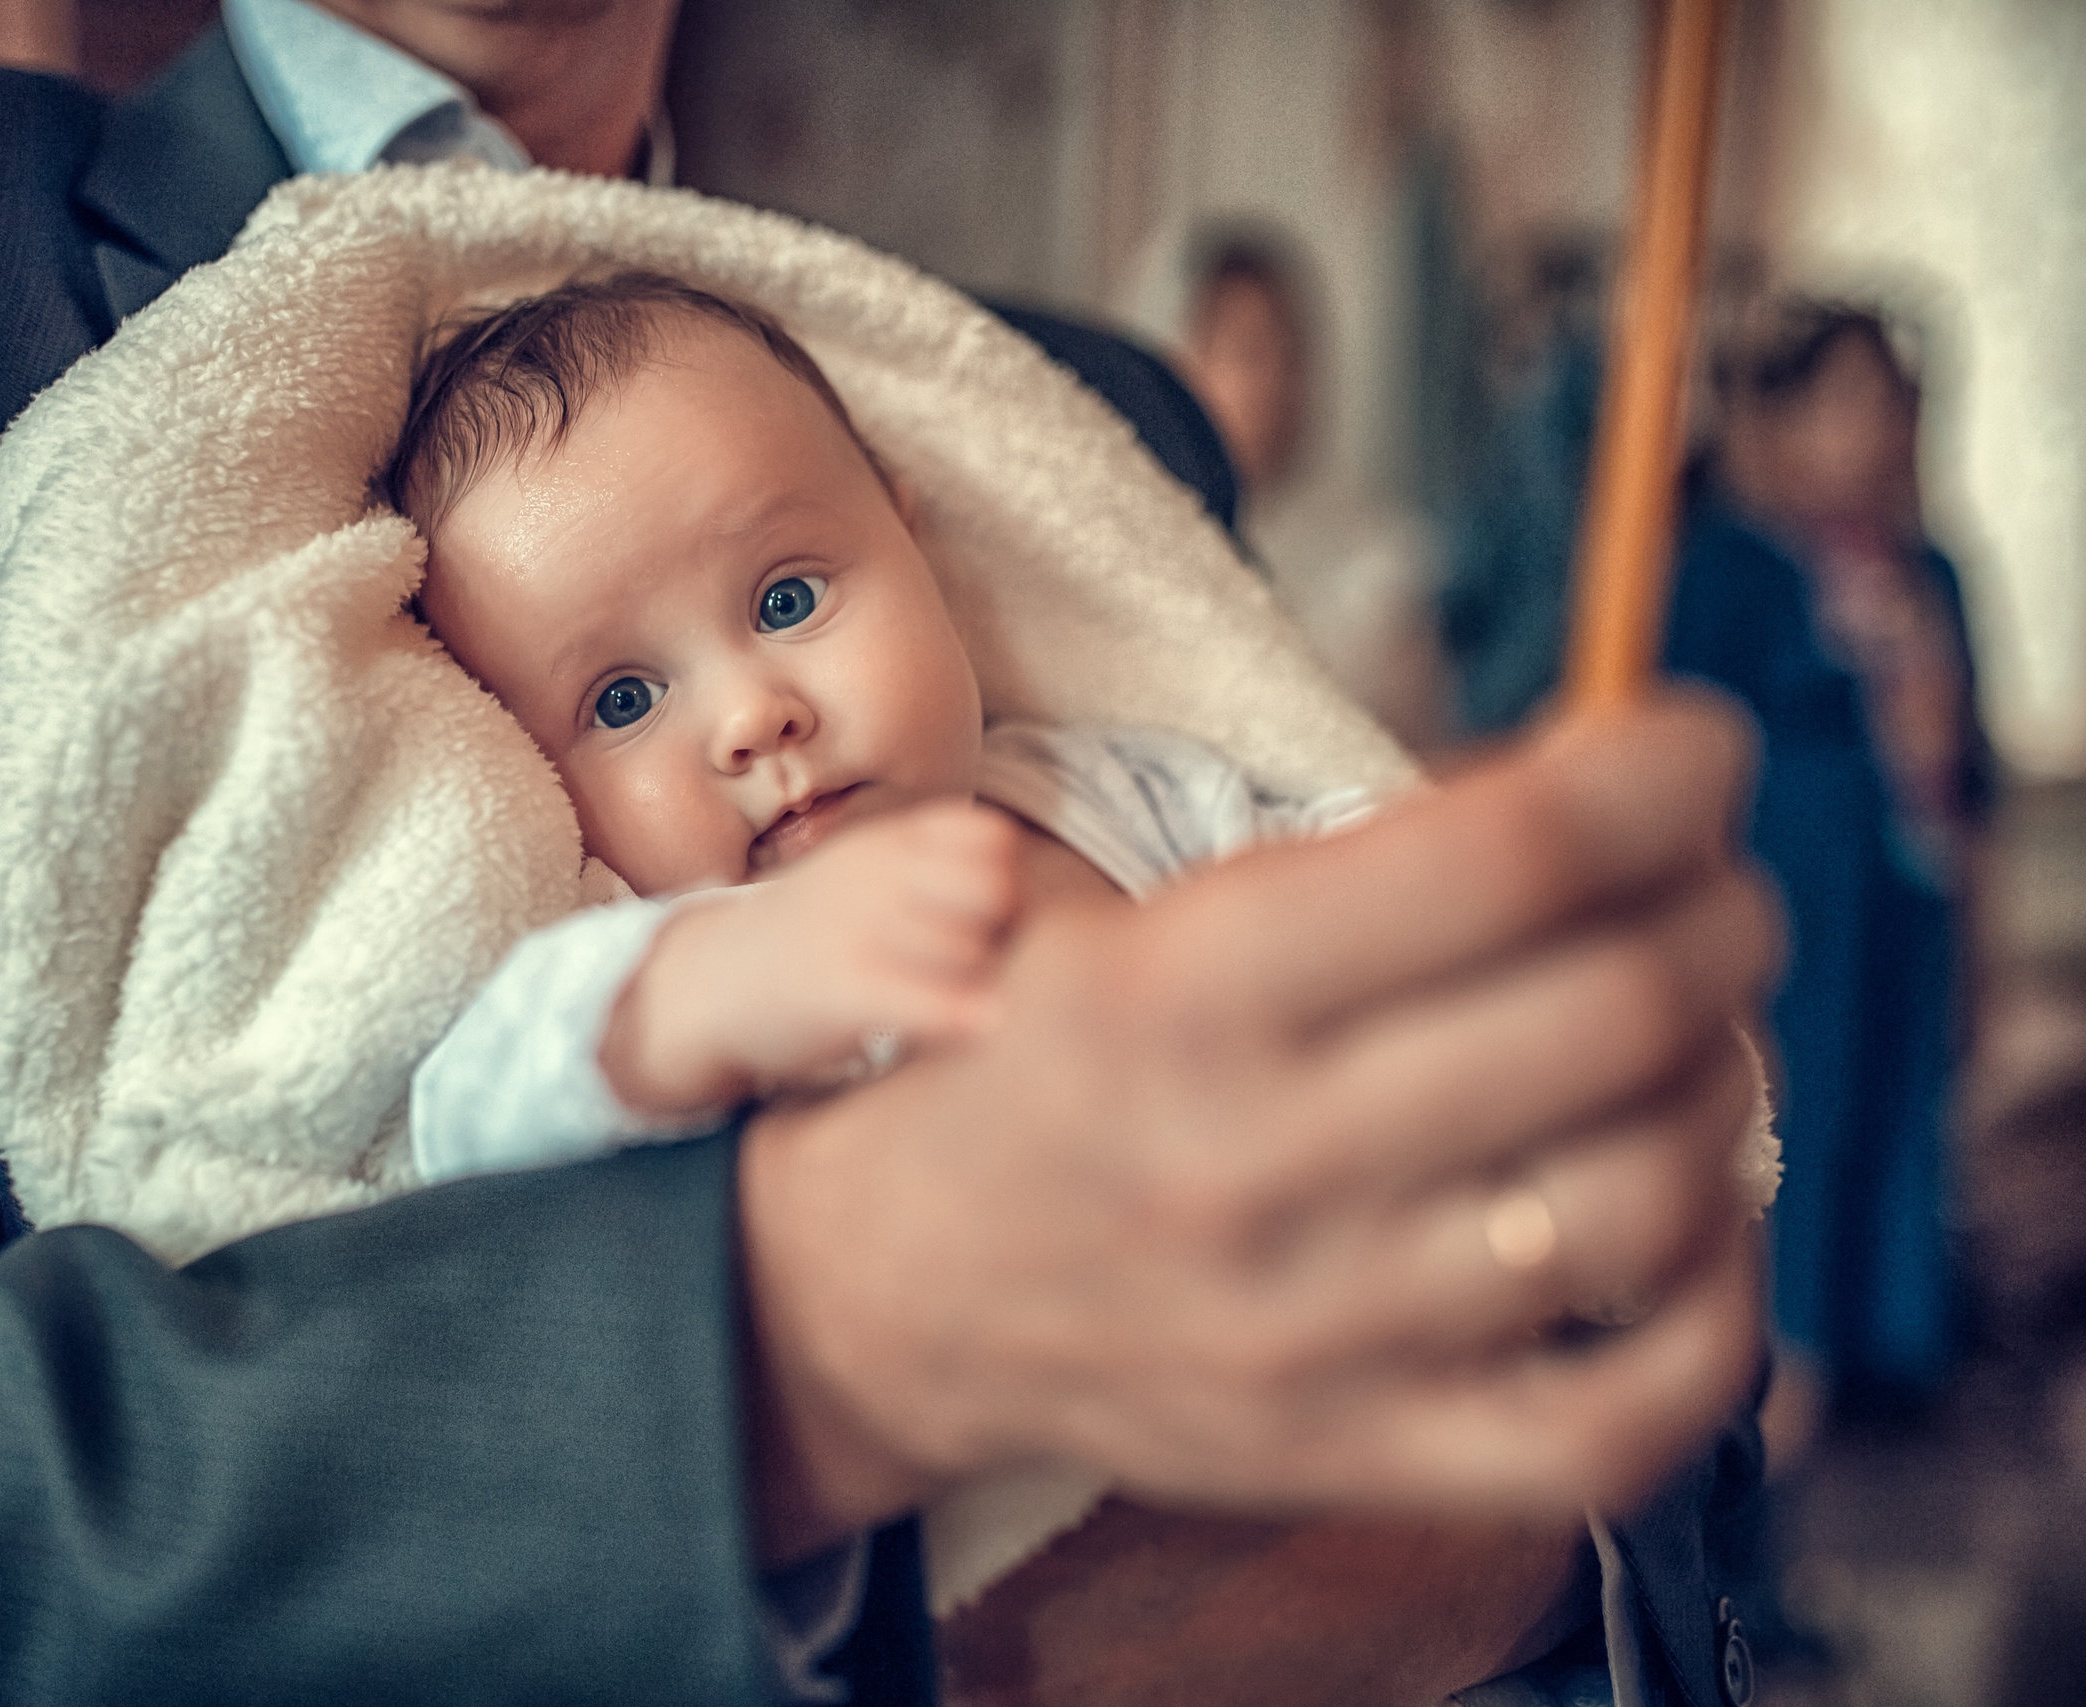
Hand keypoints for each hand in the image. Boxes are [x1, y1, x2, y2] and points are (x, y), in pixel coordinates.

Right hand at [601, 800, 1021, 1116]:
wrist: (710, 982)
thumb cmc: (807, 934)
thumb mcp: (862, 873)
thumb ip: (932, 866)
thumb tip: (1018, 886)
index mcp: (883, 844)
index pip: (990, 842)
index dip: (1008, 883)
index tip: (991, 920)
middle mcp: (872, 876)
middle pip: (995, 895)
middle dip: (1003, 933)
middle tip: (981, 967)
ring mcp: (856, 929)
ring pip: (974, 951)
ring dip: (980, 981)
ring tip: (954, 1000)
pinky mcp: (844, 990)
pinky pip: (935, 1001)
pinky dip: (968, 1016)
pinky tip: (978, 1029)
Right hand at [739, 692, 1780, 1561]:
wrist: (898, 1294)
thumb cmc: (1040, 1068)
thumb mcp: (1122, 916)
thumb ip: (1346, 857)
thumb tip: (1606, 790)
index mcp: (1183, 990)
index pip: (1512, 857)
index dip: (1661, 778)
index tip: (1696, 748)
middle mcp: (1254, 1161)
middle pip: (1618, 1011)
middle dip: (1722, 916)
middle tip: (1714, 892)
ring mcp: (1315, 1334)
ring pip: (1649, 1200)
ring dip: (1726, 1085)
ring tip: (1697, 1042)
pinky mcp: (1356, 1459)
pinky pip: (1620, 1421)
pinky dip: (1721, 1312)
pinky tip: (1694, 1219)